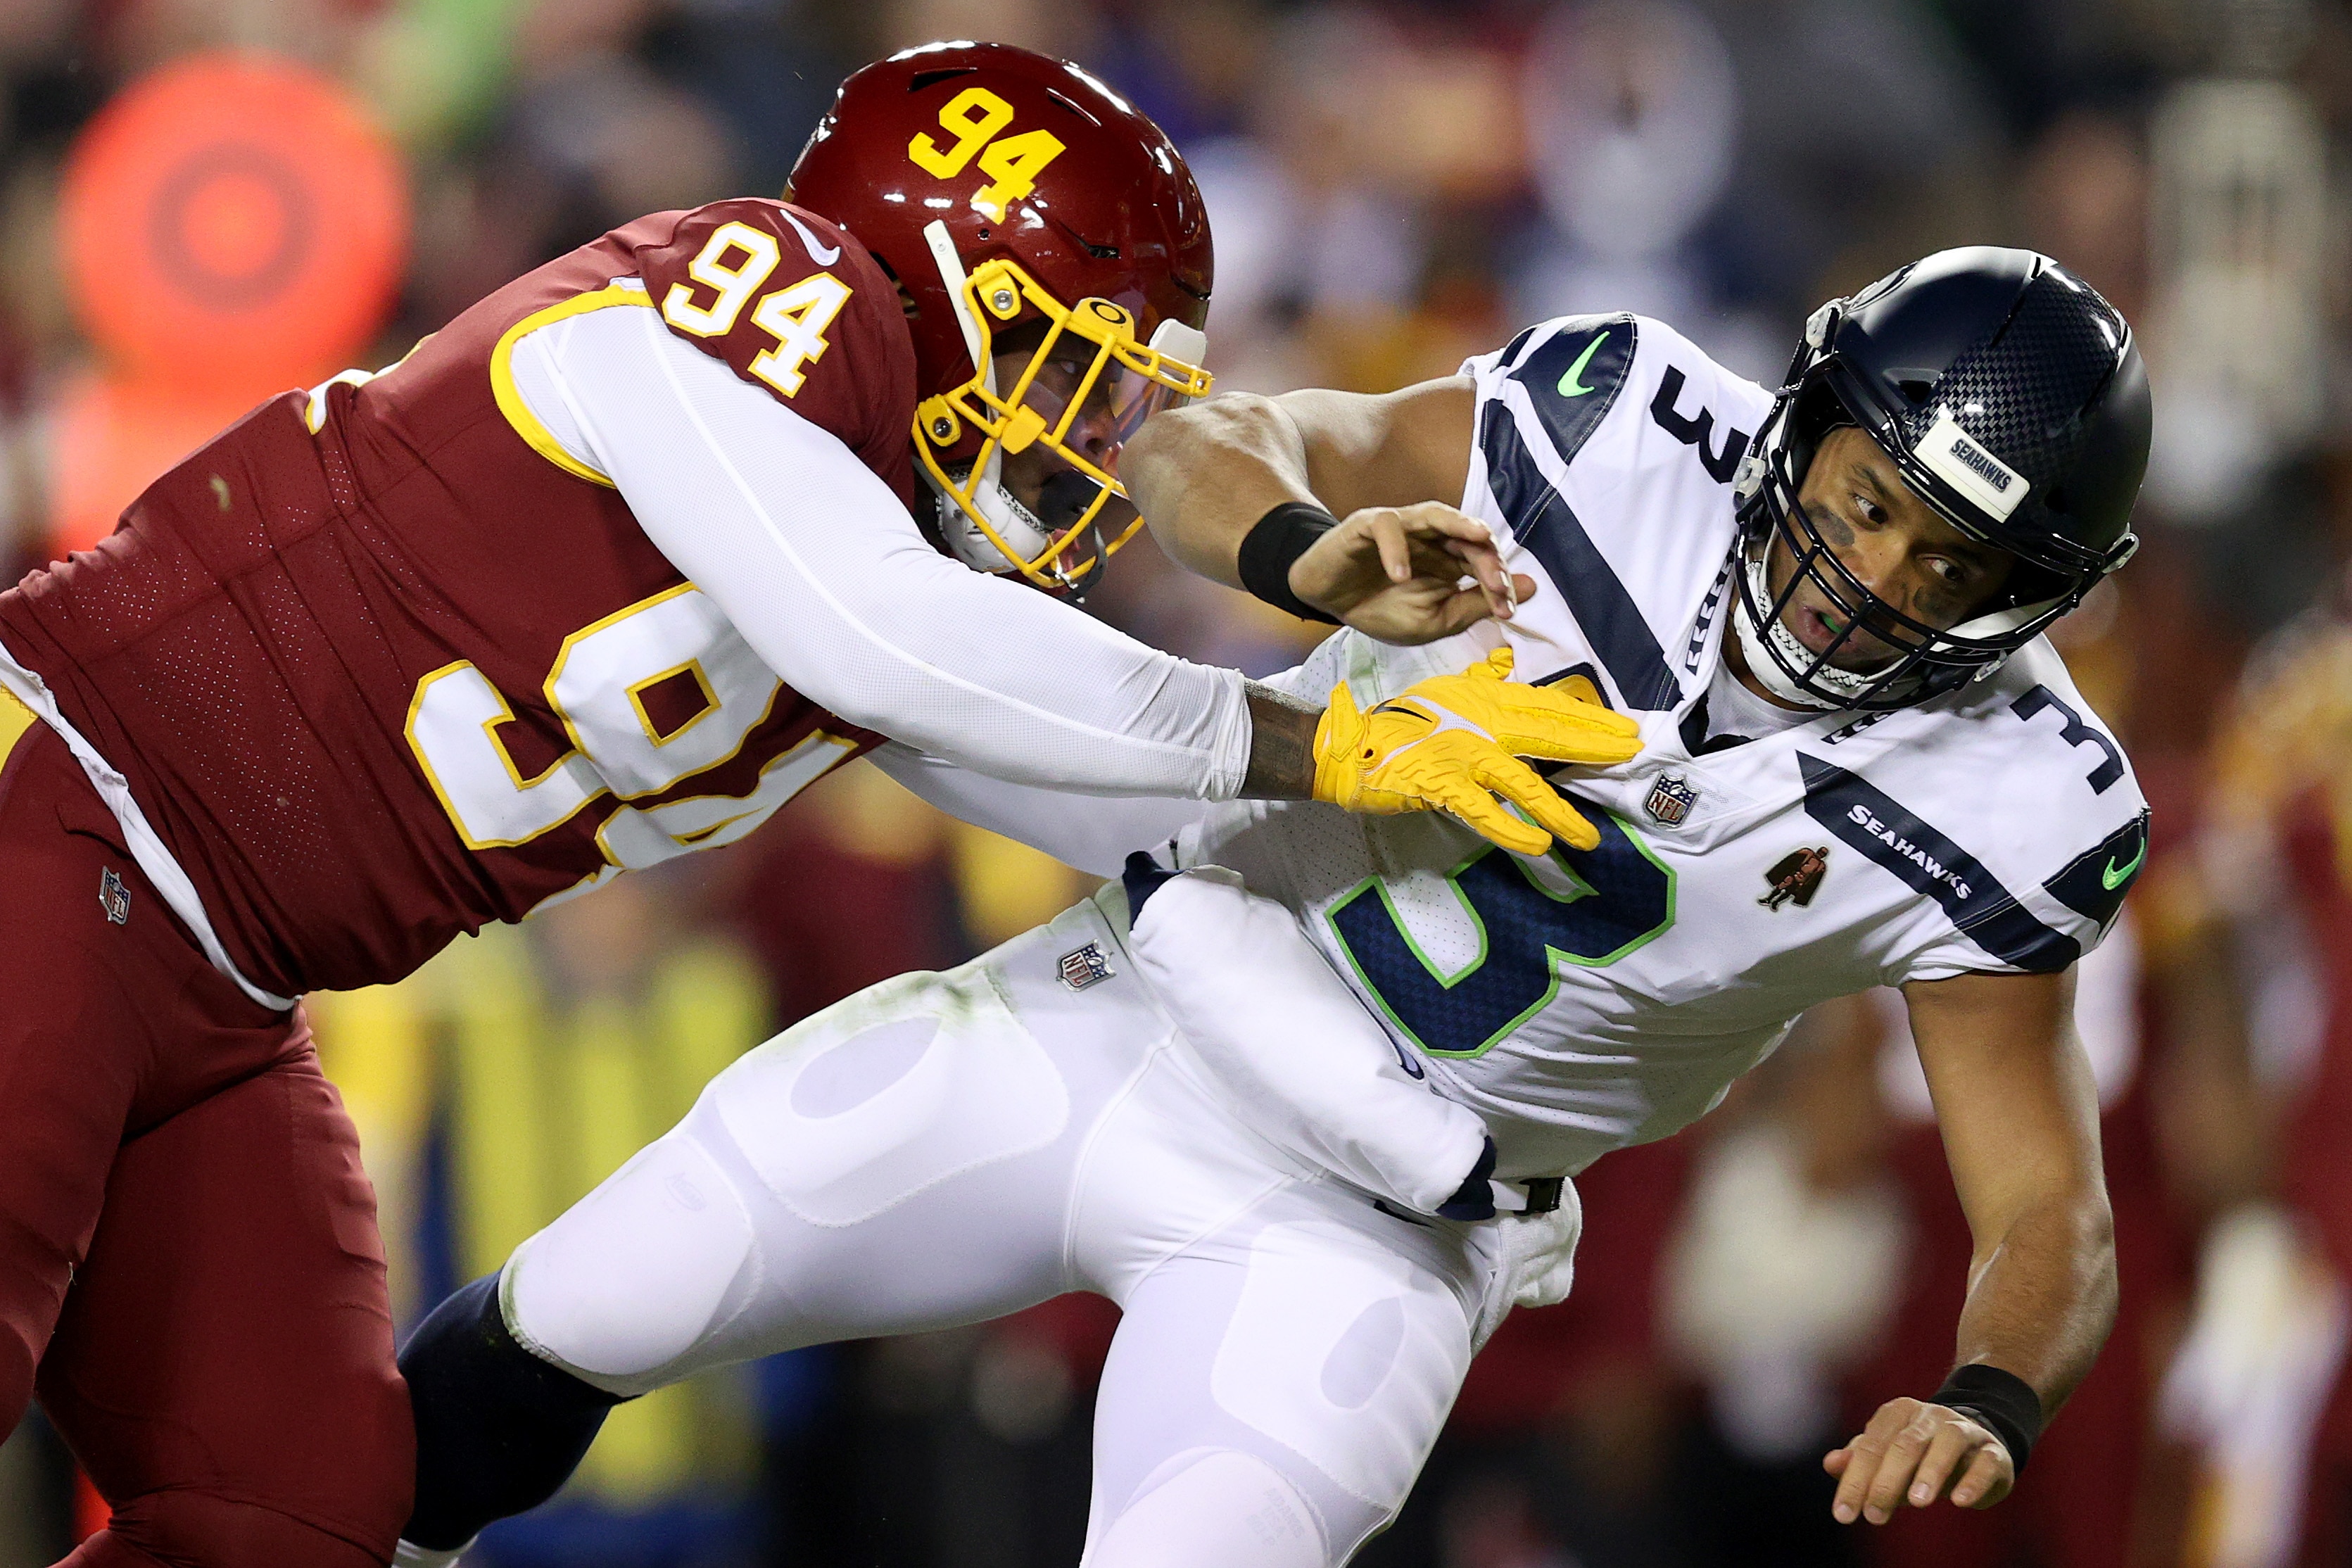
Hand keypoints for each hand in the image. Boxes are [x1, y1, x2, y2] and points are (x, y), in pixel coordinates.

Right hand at [1290, 503, 1537, 645]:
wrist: (1328, 601)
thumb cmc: (1381, 608)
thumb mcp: (1434, 619)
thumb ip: (1476, 604)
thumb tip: (1529, 589)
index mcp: (1449, 558)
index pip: (1484, 560)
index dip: (1499, 581)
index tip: (1508, 608)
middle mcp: (1431, 537)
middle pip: (1469, 535)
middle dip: (1488, 558)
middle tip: (1498, 584)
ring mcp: (1402, 526)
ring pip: (1437, 514)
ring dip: (1460, 526)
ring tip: (1479, 539)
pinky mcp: (1369, 524)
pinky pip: (1389, 527)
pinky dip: (1397, 551)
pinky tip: (1402, 576)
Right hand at [1311, 647, 1641, 855]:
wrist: (1351, 744)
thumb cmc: (1400, 720)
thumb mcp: (1444, 689)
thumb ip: (1481, 677)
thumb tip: (1506, 661)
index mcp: (1486, 700)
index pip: (1549, 706)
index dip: (1590, 717)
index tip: (1626, 728)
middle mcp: (1482, 724)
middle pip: (1549, 733)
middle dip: (1594, 745)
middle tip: (1633, 752)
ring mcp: (1464, 756)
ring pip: (1522, 783)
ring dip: (1559, 812)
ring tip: (1589, 838)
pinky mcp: (1443, 786)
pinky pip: (1483, 811)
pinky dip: (1512, 829)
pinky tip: (1539, 845)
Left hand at [1824, 1398, 2015, 1525]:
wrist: (1975, 1443)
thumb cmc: (1920, 1454)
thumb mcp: (1887, 1456)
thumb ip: (1859, 1461)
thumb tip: (1830, 1464)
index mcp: (1898, 1413)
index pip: (1871, 1446)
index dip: (1855, 1480)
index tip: (1844, 1514)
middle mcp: (1930, 1416)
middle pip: (1905, 1444)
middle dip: (1886, 1481)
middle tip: (1874, 1515)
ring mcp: (1964, 1430)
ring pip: (1947, 1444)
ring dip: (1930, 1472)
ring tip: (1917, 1503)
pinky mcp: (1993, 1451)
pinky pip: (1985, 1461)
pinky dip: (1973, 1480)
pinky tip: (1960, 1501)